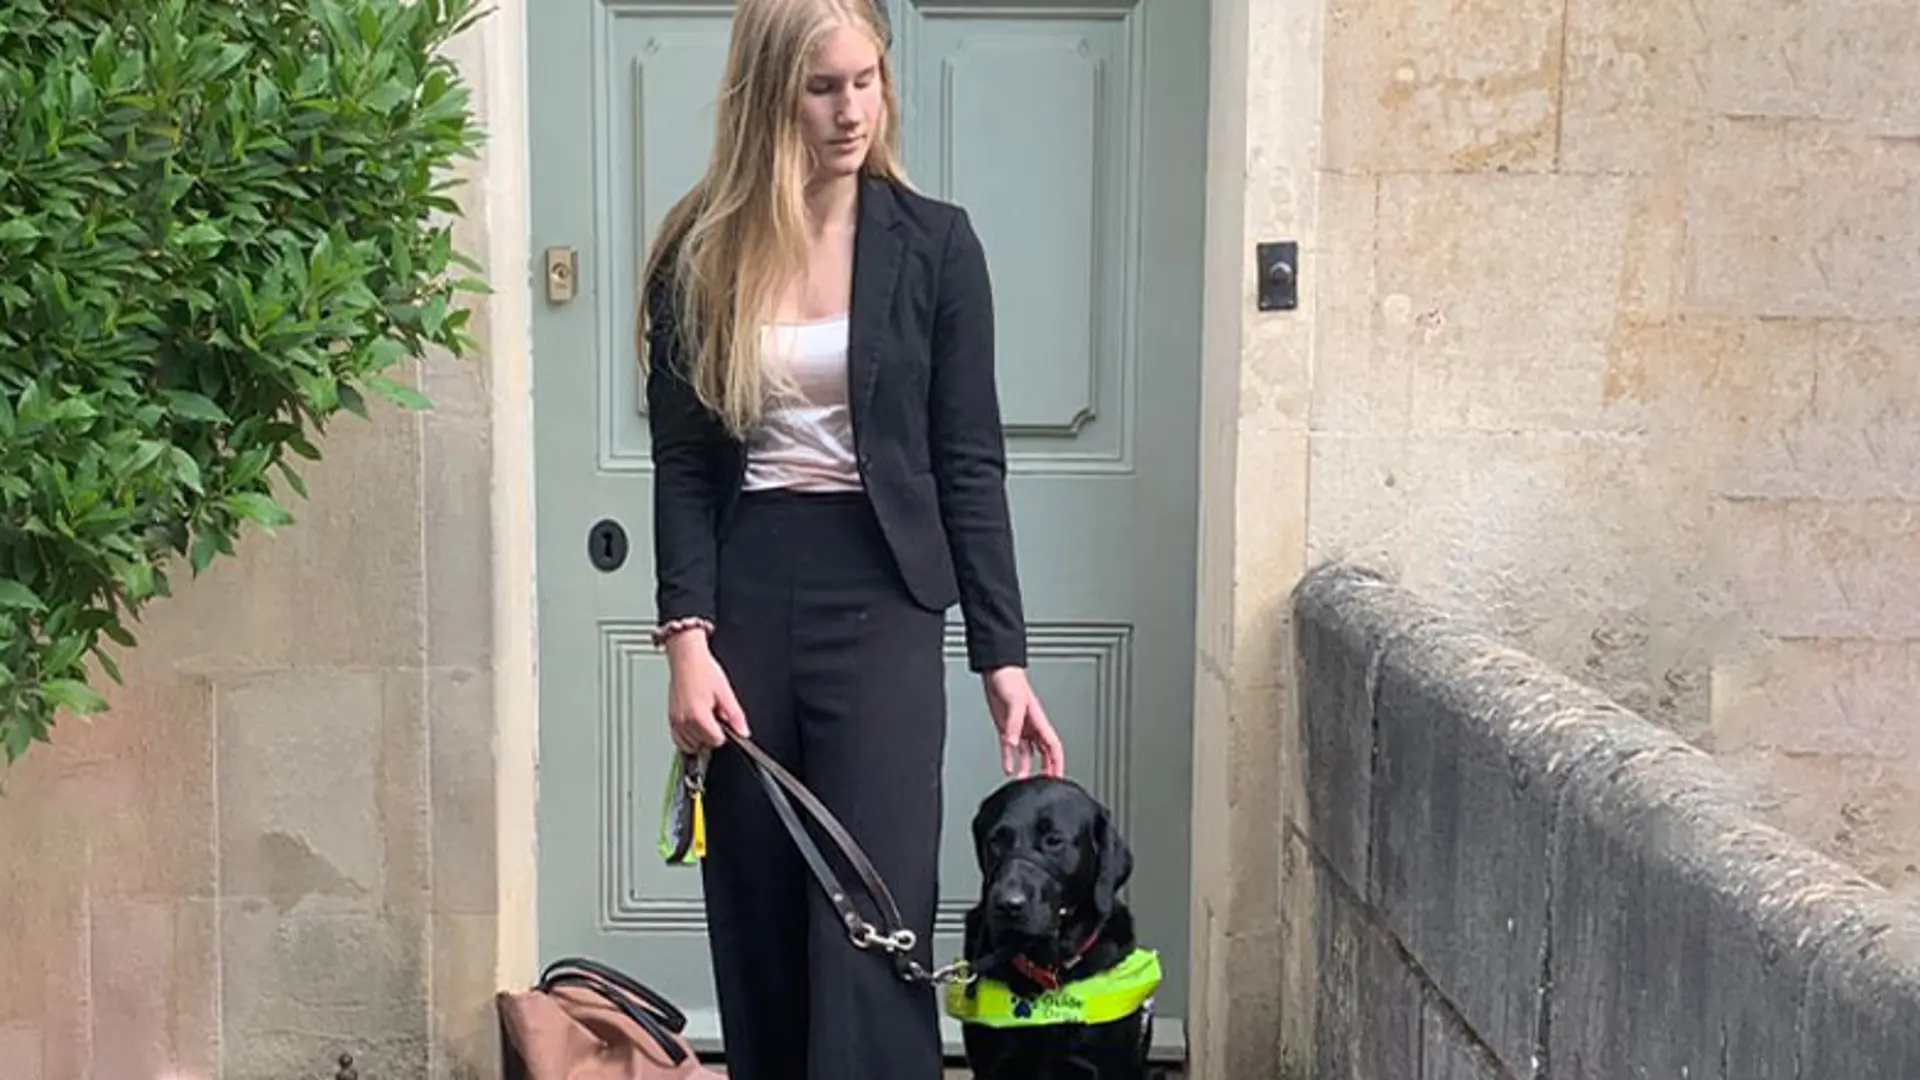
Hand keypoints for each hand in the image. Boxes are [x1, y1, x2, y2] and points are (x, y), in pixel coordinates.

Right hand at [665, 632, 748, 753]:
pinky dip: (687, 737)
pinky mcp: (670, 718)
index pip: (716, 741)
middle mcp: (684, 721)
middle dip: (711, 733)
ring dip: (699, 737)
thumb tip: (743, 732)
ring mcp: (675, 721)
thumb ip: (735, 716)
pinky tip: (694, 725)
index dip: (724, 733)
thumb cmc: (703, 671)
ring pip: (690, 745)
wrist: (686, 659)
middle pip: (703, 744)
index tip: (723, 721)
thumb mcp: (725, 693)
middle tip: (714, 716)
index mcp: (698, 716)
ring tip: (704, 718)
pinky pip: (678, 739)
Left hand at [983, 666, 1063, 777]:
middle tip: (1045, 785)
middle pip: (1045, 754)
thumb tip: (1013, 744)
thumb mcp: (1015, 703)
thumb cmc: (1011, 681)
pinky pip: (1011, 748)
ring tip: (1024, 782)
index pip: (1054, 748)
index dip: (1058, 764)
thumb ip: (1014, 725)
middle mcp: (1032, 727)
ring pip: (1029, 754)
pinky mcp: (1007, 727)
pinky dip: (1010, 759)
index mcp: (1039, 721)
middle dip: (1047, 770)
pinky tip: (1008, 768)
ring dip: (1027, 768)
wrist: (997, 671)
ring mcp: (1020, 728)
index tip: (1058, 779)